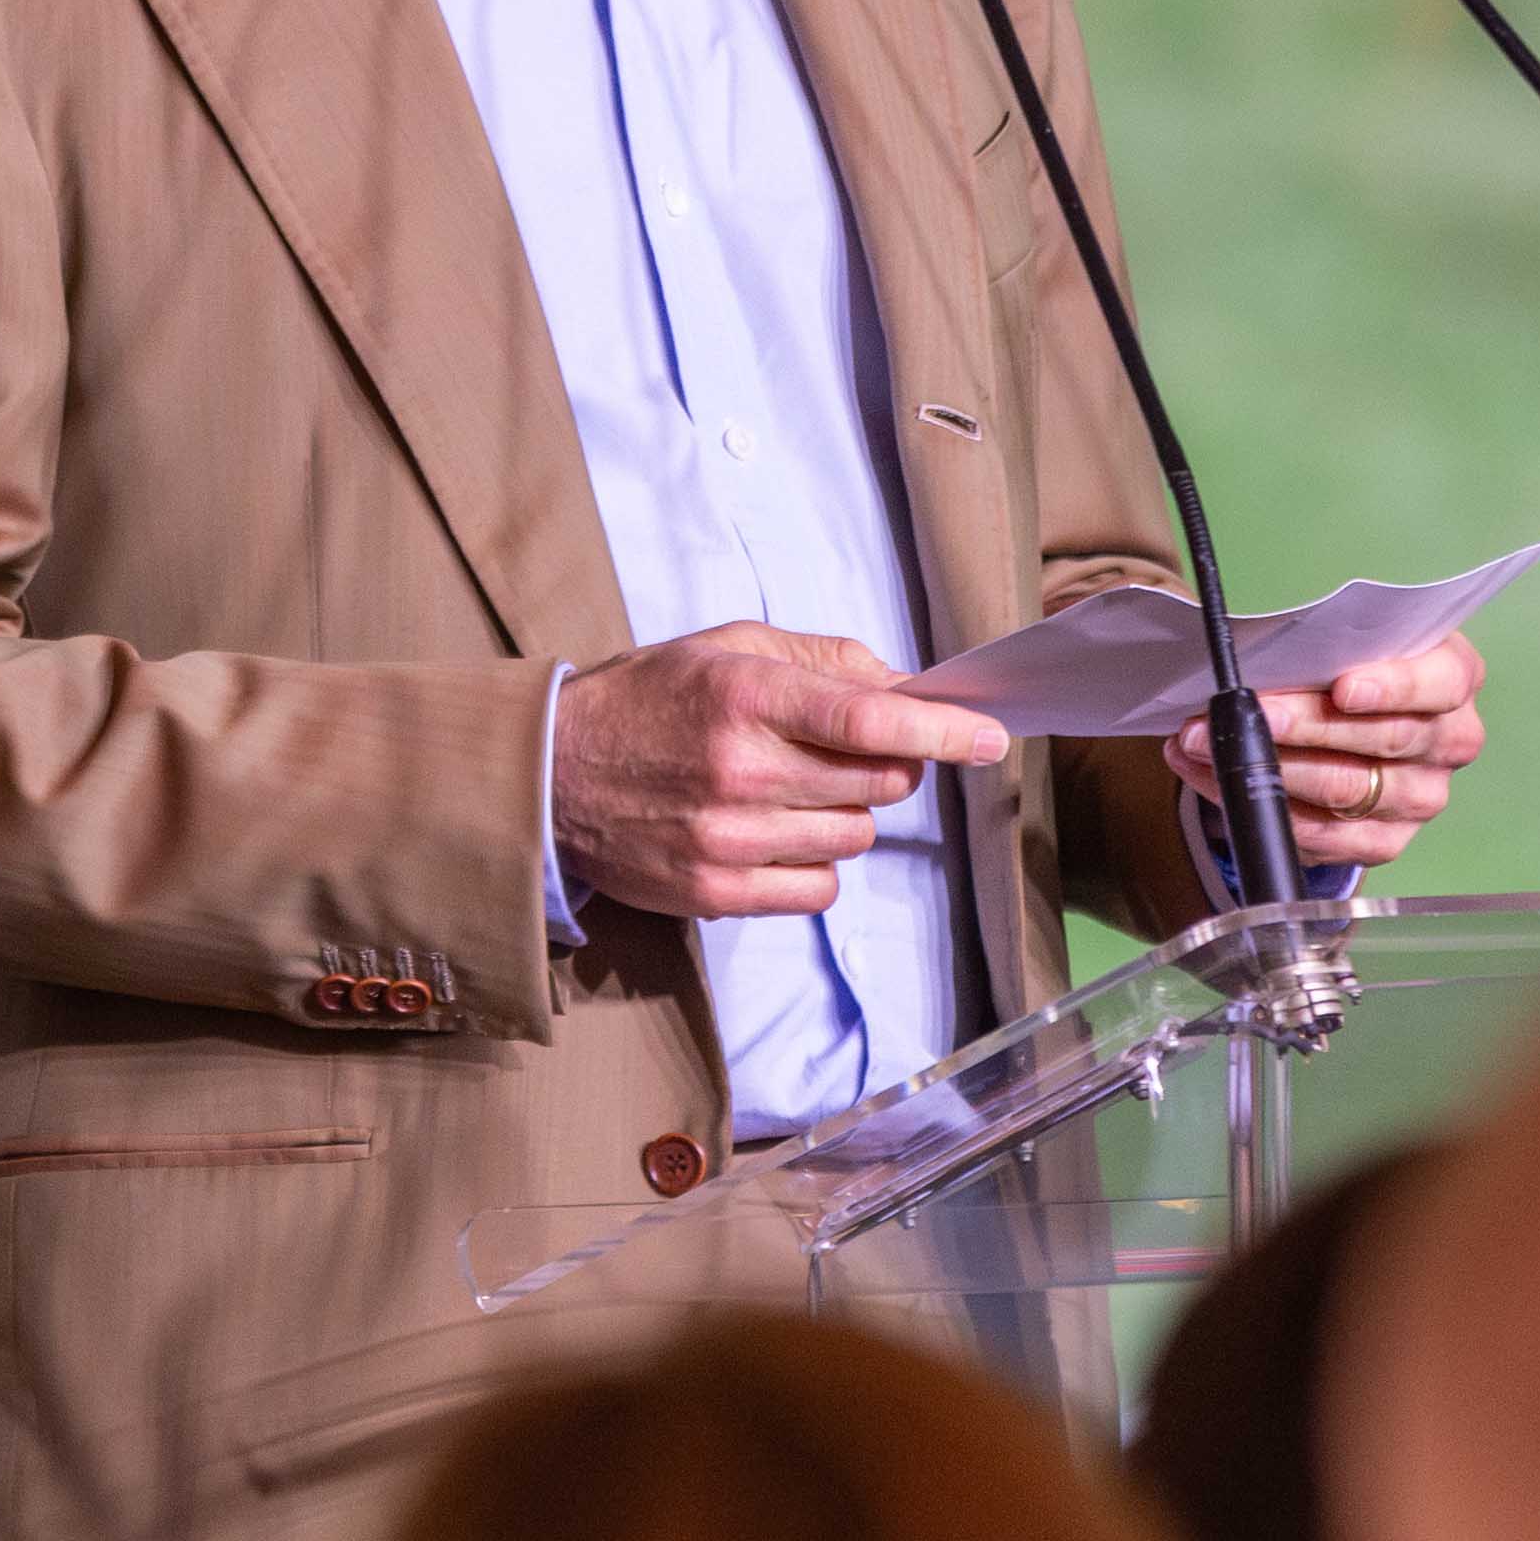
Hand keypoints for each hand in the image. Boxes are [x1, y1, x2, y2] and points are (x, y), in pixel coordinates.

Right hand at [556, 624, 1011, 920]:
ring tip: (789, 790)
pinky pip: (821, 888)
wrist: (550, 779)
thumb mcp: (728, 648)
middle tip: (846, 750)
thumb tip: (909, 686)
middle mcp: (742, 768)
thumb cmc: (647, 703)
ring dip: (845, 814)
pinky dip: (815, 864)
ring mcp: (729, 837)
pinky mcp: (718, 892)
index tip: (989, 736)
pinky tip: (773, 835)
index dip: (944, 728)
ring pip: (856, 836)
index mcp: (748, 695)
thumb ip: (824, 661)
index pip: (872, 716)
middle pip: (880, 781)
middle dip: (886, 763)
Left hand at [1168, 634, 1485, 872]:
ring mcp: (1420, 798)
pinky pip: (1320, 836)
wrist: (1351, 723)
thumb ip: (1321, 643)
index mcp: (1454, 679)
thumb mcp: (1347, 639)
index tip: (1342, 688)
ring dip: (1264, 767)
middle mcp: (1449, 743)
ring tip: (1201, 741)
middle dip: (1299, 724)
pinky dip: (1260, 806)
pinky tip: (1215, 780)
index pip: (1438, 683)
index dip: (1392, 687)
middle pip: (1380, 738)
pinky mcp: (1384, 842)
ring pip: (1344, 789)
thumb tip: (1255, 653)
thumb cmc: (1346, 667)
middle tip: (1239, 711)